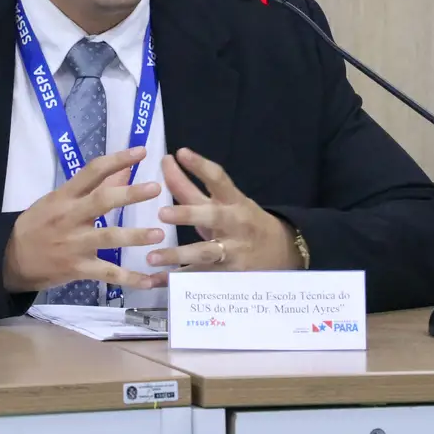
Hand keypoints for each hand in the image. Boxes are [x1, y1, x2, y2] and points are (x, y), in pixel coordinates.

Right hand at [2, 147, 164, 292]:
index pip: (92, 171)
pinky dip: (130, 278)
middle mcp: (70, 217)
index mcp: (65, 196)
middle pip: (102, 201)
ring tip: (160, 233)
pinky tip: (151, 280)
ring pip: (108, 238)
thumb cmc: (37, 224)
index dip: (117, 159)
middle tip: (156, 188)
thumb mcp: (58, 200)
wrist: (10, 258)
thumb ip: (90, 187)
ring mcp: (74, 244)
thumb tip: (123, 171)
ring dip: (135, 236)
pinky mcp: (78, 268)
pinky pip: (107, 273)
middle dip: (130, 195)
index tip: (141, 151)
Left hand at [146, 147, 301, 280]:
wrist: (280, 252)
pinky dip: (176, 280)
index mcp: (233, 201)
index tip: (180, 153)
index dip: (200, 165)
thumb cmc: (242, 222)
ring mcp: (232, 250)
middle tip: (162, 213)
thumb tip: (166, 163)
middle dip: (187, 214)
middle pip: (211, 217)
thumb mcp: (226, 203)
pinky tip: (155, 280)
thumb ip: (193, 189)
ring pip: (205, 252)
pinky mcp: (227, 273)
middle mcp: (234, 223)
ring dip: (178, 254)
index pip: (218, 178)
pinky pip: (199, 277)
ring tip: (152, 256)